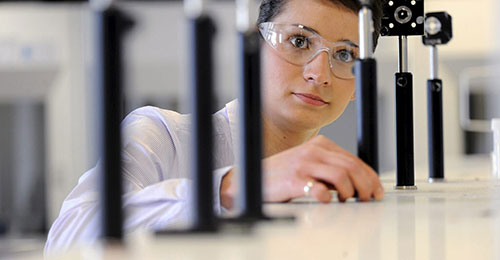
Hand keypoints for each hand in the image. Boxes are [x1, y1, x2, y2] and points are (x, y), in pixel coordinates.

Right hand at [262, 135, 383, 202]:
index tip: (376, 190)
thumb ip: (331, 167)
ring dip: (350, 192)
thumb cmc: (283, 174)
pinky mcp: (294, 179)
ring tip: (346, 200)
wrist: (254, 178)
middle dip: (365, 185)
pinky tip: (327, 201)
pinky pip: (320, 189)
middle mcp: (314, 151)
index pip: (354, 159)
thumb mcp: (310, 163)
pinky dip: (328, 198)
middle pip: (352, 167)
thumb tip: (358, 183)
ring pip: (341, 176)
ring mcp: (304, 164)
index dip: (370, 177)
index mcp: (320, 145)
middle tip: (367, 198)